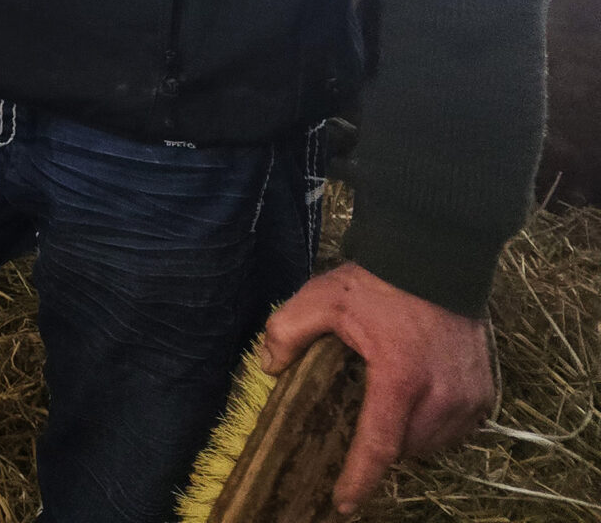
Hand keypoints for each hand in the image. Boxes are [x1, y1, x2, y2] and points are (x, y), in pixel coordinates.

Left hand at [263, 262, 494, 512]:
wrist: (435, 258)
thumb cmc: (376, 282)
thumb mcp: (319, 298)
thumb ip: (286, 332)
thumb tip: (269, 369)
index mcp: (400, 379)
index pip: (379, 445)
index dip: (360, 479)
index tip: (344, 503)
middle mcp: (442, 395)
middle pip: (405, 447)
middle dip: (378, 447)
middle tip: (355, 425)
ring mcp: (469, 396)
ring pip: (434, 443)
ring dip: (408, 438)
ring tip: (385, 409)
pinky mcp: (486, 392)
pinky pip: (458, 429)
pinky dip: (435, 427)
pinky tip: (415, 405)